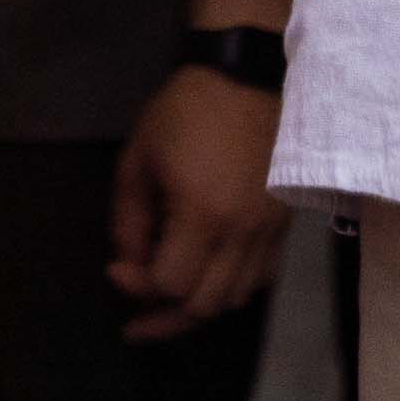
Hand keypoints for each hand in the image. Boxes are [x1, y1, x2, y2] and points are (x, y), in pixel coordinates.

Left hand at [110, 65, 284, 338]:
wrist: (247, 80)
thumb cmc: (183, 113)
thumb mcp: (137, 160)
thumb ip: (129, 220)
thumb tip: (127, 266)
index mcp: (202, 215)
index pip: (172, 285)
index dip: (138, 288)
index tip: (114, 271)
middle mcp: (242, 234)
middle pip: (207, 306)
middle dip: (166, 318)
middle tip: (135, 320)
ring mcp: (270, 234)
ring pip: (237, 300)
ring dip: (199, 308)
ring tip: (166, 305)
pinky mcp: (285, 228)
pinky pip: (259, 279)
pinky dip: (230, 290)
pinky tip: (203, 281)